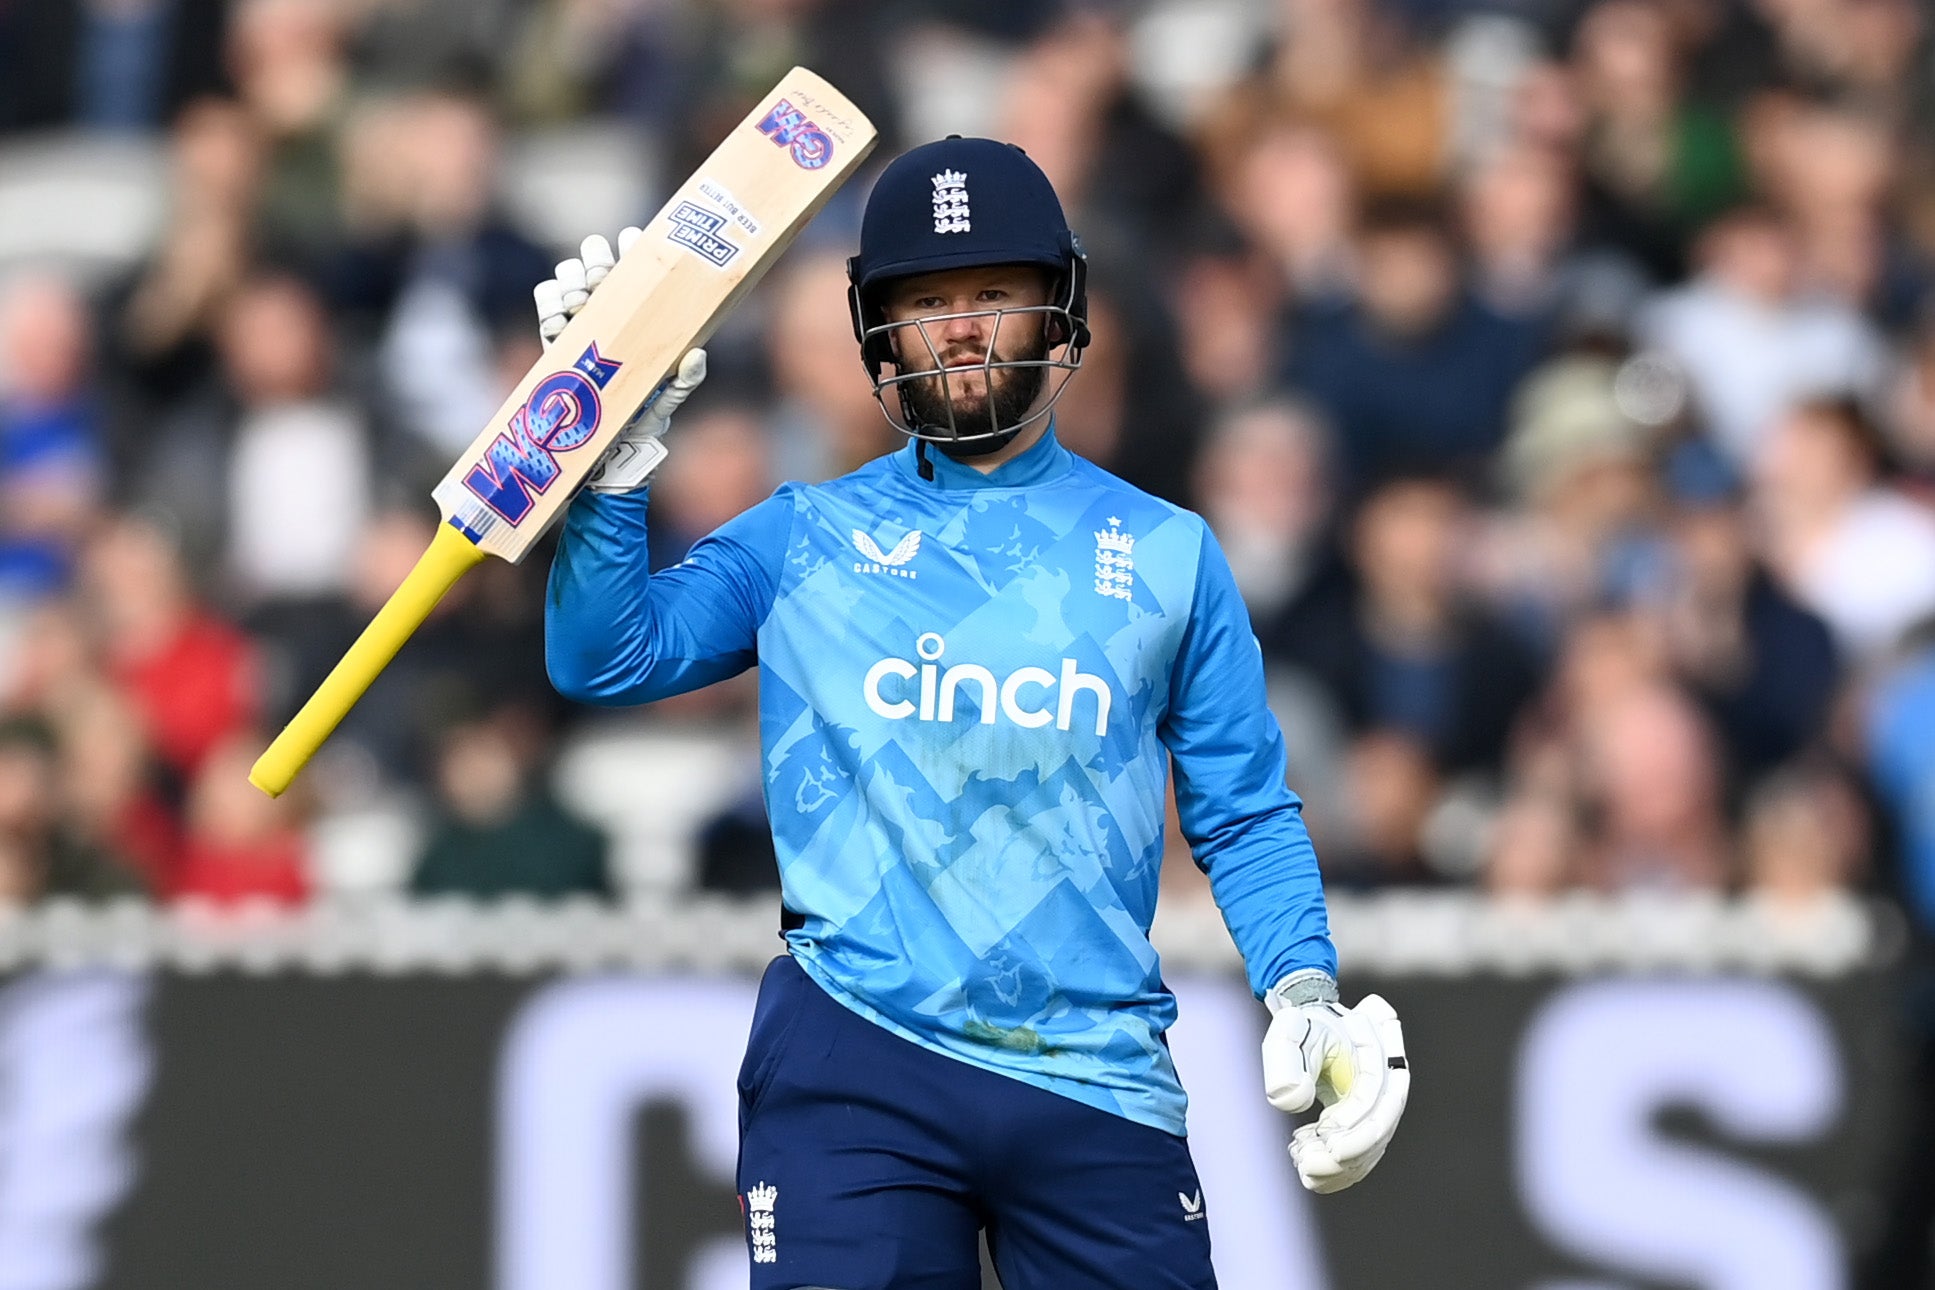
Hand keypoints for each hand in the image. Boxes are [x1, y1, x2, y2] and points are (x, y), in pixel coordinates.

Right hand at [533, 229, 707, 493]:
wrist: (605, 452)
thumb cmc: (643, 419)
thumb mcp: (668, 400)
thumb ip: (683, 380)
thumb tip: (697, 355)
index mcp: (639, 313)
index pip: (635, 265)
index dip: (633, 245)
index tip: (633, 240)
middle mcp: (608, 309)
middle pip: (594, 259)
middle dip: (595, 260)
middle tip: (601, 280)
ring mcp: (579, 320)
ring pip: (566, 274)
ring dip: (570, 279)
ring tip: (580, 303)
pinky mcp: (554, 338)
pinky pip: (544, 300)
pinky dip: (548, 301)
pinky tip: (560, 319)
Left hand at [1262, 973, 1408, 1193]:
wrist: (1310, 1032)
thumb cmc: (1303, 1028)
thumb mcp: (1288, 1031)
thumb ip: (1285, 1058)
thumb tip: (1298, 1100)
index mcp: (1378, 1058)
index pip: (1379, 1103)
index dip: (1358, 1130)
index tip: (1329, 1145)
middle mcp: (1387, 1087)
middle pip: (1378, 1134)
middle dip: (1344, 1159)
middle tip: (1306, 1164)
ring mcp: (1377, 1110)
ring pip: (1368, 1153)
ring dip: (1335, 1168)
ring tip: (1299, 1158)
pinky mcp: (1363, 1127)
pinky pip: (1357, 1160)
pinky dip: (1333, 1171)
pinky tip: (1304, 1163)